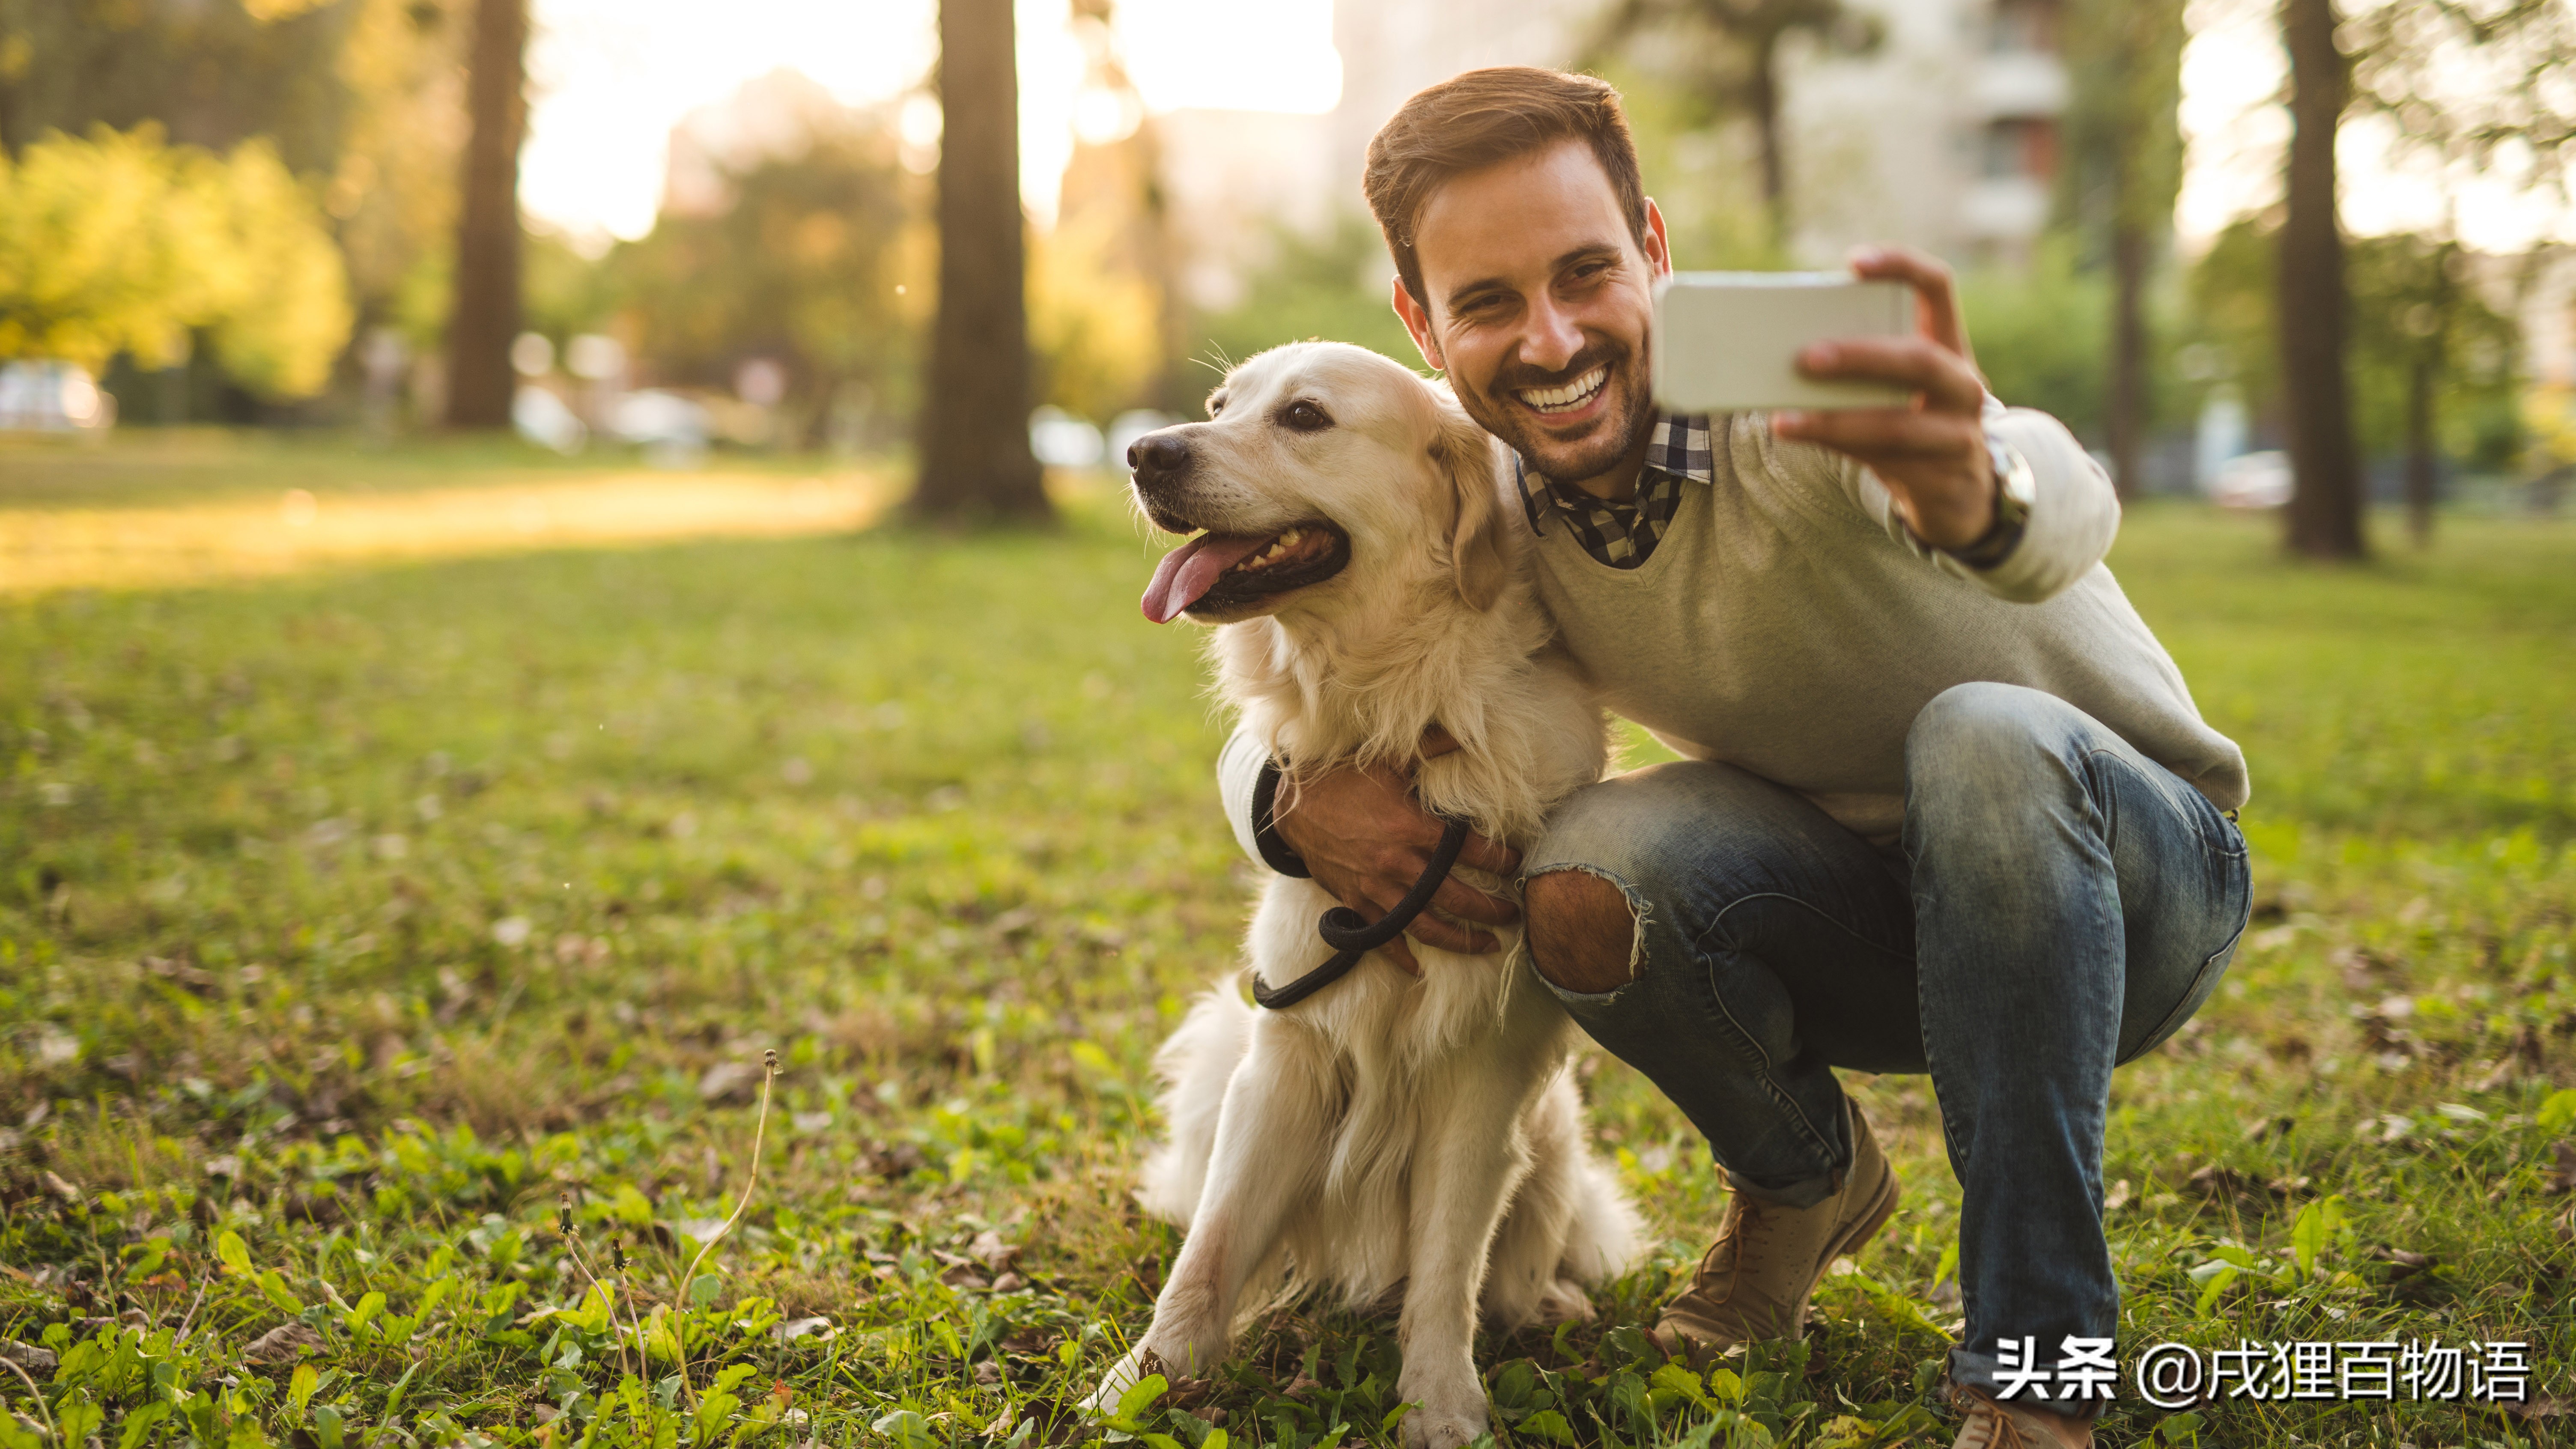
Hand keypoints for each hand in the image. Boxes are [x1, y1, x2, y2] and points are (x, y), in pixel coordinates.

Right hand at [1270, 729, 1523, 974]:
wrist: (1292, 804)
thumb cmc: (1345, 777)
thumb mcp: (1389, 758)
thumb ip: (1431, 747)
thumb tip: (1466, 731)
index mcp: (1413, 827)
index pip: (1471, 851)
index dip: (1500, 859)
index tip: (1517, 864)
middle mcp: (1399, 863)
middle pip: (1457, 898)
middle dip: (1491, 910)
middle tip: (1513, 915)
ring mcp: (1376, 888)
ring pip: (1426, 925)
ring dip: (1460, 940)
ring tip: (1487, 945)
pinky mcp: (1355, 901)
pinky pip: (1382, 937)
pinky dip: (1400, 956)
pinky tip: (1419, 968)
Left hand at [1772, 245, 1997, 551]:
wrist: (1957, 490)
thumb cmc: (1910, 420)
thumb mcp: (1897, 386)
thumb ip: (1859, 365)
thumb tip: (1781, 353)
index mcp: (1949, 344)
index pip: (1937, 288)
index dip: (1902, 267)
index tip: (1854, 261)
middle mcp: (1963, 384)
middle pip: (1918, 360)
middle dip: (1860, 357)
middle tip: (1806, 357)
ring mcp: (1959, 434)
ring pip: (1897, 426)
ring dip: (1835, 421)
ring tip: (1785, 419)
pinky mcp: (1941, 478)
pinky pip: (1884, 462)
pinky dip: (1837, 448)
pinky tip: (1802, 438)